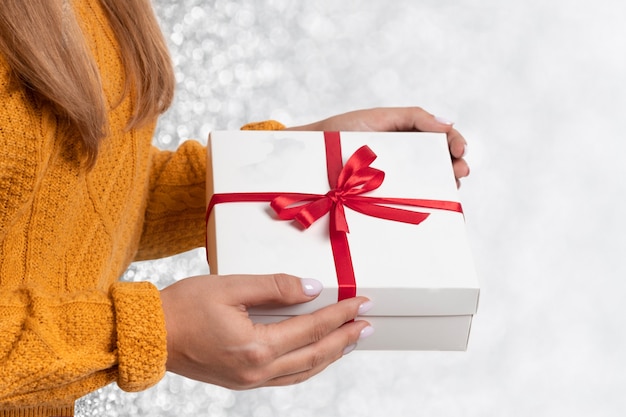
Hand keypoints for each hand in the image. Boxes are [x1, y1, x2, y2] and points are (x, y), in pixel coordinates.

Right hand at [160, 274, 371, 388]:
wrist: (149, 335)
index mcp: (255, 348)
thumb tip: (311, 289)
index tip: (360, 303)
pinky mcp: (241, 381)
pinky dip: (307, 367)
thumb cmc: (183, 307)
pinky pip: (285, 378)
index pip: (311, 329)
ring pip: (302, 372)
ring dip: (329, 356)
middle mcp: (256, 371)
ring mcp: (249, 381)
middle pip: (314, 355)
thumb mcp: (231, 286)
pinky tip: (314, 357)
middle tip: (367, 324)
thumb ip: (275, 287)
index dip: (339, 315)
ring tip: (350, 341)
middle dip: (345, 338)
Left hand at [287, 107, 469, 187]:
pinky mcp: (383, 198)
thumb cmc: (339, 134)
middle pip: (441, 161)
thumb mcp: (377, 119)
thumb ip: (413, 118)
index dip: (456, 142)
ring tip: (452, 185)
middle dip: (457, 165)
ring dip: (446, 183)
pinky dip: (426, 202)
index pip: (441, 138)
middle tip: (460, 172)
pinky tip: (436, 204)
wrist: (307, 160)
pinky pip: (409, 200)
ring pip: (430, 182)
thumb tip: (447, 123)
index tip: (460, 150)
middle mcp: (404, 158)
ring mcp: (395, 178)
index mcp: (405, 136)